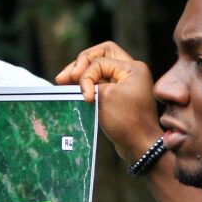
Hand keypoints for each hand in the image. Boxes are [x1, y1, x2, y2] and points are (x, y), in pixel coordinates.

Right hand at [56, 41, 161, 160]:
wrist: (139, 145)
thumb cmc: (126, 121)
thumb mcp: (106, 96)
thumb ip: (90, 82)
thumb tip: (75, 79)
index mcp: (132, 67)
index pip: (100, 61)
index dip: (87, 76)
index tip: (86, 97)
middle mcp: (129, 71)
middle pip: (100, 55)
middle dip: (80, 64)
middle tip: (64, 78)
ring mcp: (124, 84)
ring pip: (97, 69)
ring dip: (81, 75)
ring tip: (62, 82)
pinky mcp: (117, 96)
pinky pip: (99, 83)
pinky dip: (86, 85)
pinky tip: (73, 90)